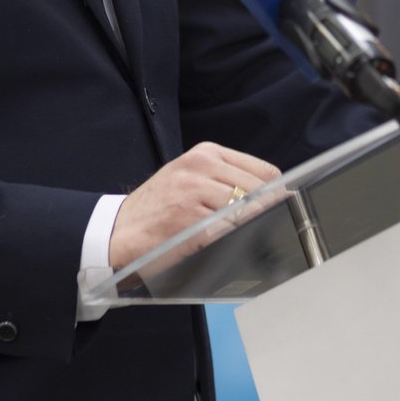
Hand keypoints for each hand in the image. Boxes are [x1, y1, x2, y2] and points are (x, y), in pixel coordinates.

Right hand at [108, 141, 280, 268]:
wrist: (117, 231)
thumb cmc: (158, 208)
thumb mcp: (190, 179)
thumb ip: (227, 181)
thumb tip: (274, 196)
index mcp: (206, 154)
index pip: (263, 171)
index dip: (277, 194)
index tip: (282, 209)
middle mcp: (201, 167)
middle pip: (260, 191)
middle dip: (269, 212)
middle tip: (273, 229)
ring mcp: (194, 193)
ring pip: (247, 210)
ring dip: (254, 228)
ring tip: (252, 240)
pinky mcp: (189, 220)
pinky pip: (229, 230)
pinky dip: (236, 241)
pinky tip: (233, 247)